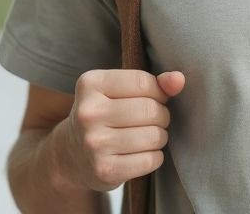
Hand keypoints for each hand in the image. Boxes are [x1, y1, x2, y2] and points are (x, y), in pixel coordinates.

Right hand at [55, 69, 185, 191]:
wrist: (70, 153)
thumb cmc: (102, 115)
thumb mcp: (117, 90)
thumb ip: (151, 82)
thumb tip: (179, 79)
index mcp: (90, 84)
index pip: (143, 82)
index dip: (158, 91)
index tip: (153, 98)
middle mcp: (88, 113)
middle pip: (150, 109)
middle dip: (161, 115)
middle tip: (153, 120)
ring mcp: (94, 144)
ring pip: (154, 136)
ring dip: (160, 137)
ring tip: (148, 136)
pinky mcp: (104, 170)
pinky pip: (150, 160)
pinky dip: (155, 157)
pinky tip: (143, 153)